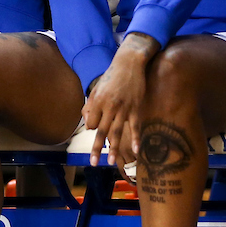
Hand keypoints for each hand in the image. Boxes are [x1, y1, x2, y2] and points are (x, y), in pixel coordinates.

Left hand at [83, 33, 159, 166]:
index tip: (98, 127)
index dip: (94, 128)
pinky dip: (136, 138)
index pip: (92, 124)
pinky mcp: (136, 108)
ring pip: (117, 132)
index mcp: (97, 102)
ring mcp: (124, 108)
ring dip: (114, 148)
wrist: (129, 63)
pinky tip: (137, 151)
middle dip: (97, 148)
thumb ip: (90, 107)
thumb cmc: (111, 77)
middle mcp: (109, 106)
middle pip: (102, 131)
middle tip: (93, 163)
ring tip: (113, 162)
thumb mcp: (96, 89)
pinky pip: (135, 126)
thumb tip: (88, 126)